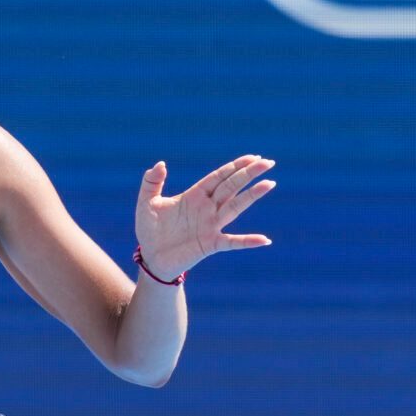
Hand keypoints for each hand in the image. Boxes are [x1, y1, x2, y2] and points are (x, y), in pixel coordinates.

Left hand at [136, 154, 275, 282]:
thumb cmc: (150, 230)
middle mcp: (207, 208)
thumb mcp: (146, 203)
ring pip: (235, 207)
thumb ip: (151, 182)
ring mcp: (211, 226)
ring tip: (269, 184)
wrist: (151, 258)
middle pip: (232, 187)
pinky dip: (248, 241)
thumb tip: (160, 164)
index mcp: (195, 195)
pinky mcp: (210, 244)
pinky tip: (264, 240)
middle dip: (248, 174)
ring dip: (252, 196)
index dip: (235, 166)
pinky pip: (232, 242)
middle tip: (268, 162)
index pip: (219, 177)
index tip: (253, 157)